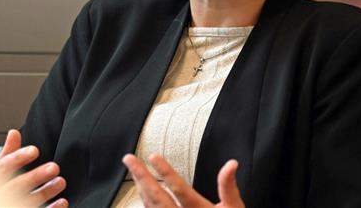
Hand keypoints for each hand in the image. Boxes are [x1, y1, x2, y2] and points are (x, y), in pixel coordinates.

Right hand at [0, 129, 67, 207]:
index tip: (35, 150)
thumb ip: (6, 154)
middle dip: (36, 176)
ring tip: (61, 182)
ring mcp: (8, 206)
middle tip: (54, 167)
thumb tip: (14, 132)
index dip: (18, 158)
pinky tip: (63, 202)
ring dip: (46, 192)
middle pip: (16, 186)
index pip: (2, 168)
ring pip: (28, 202)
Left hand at [122, 153, 243, 207]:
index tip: (152, 156)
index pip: (179, 190)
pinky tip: (142, 191)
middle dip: (142, 177)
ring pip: (151, 207)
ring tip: (134, 170)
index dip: (166, 172)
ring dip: (141, 188)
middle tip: (129, 158)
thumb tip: (231, 164)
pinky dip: (146, 201)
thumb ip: (229, 187)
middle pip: (157, 198)